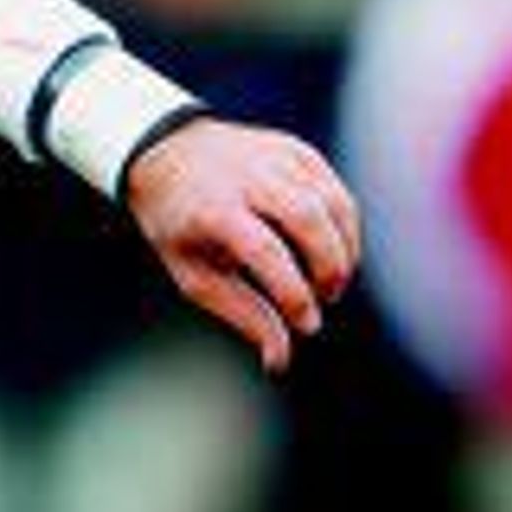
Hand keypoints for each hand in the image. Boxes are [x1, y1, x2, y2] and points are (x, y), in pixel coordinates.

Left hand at [126, 120, 360, 374]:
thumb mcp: (194, 275)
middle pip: (307, 218)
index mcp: (213, 209)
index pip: (265, 251)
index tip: (308, 324)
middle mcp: (247, 176)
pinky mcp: (296, 150)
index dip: (294, 292)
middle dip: (329, 267)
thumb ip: (242, 315)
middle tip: (327, 299)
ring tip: (332, 281)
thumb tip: (279, 361)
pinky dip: (345, 227)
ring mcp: (275, 157)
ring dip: (344, 250)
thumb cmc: (179, 225)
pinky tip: (334, 251)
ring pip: (331, 203)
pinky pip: (336, 191)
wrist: (166, 153)